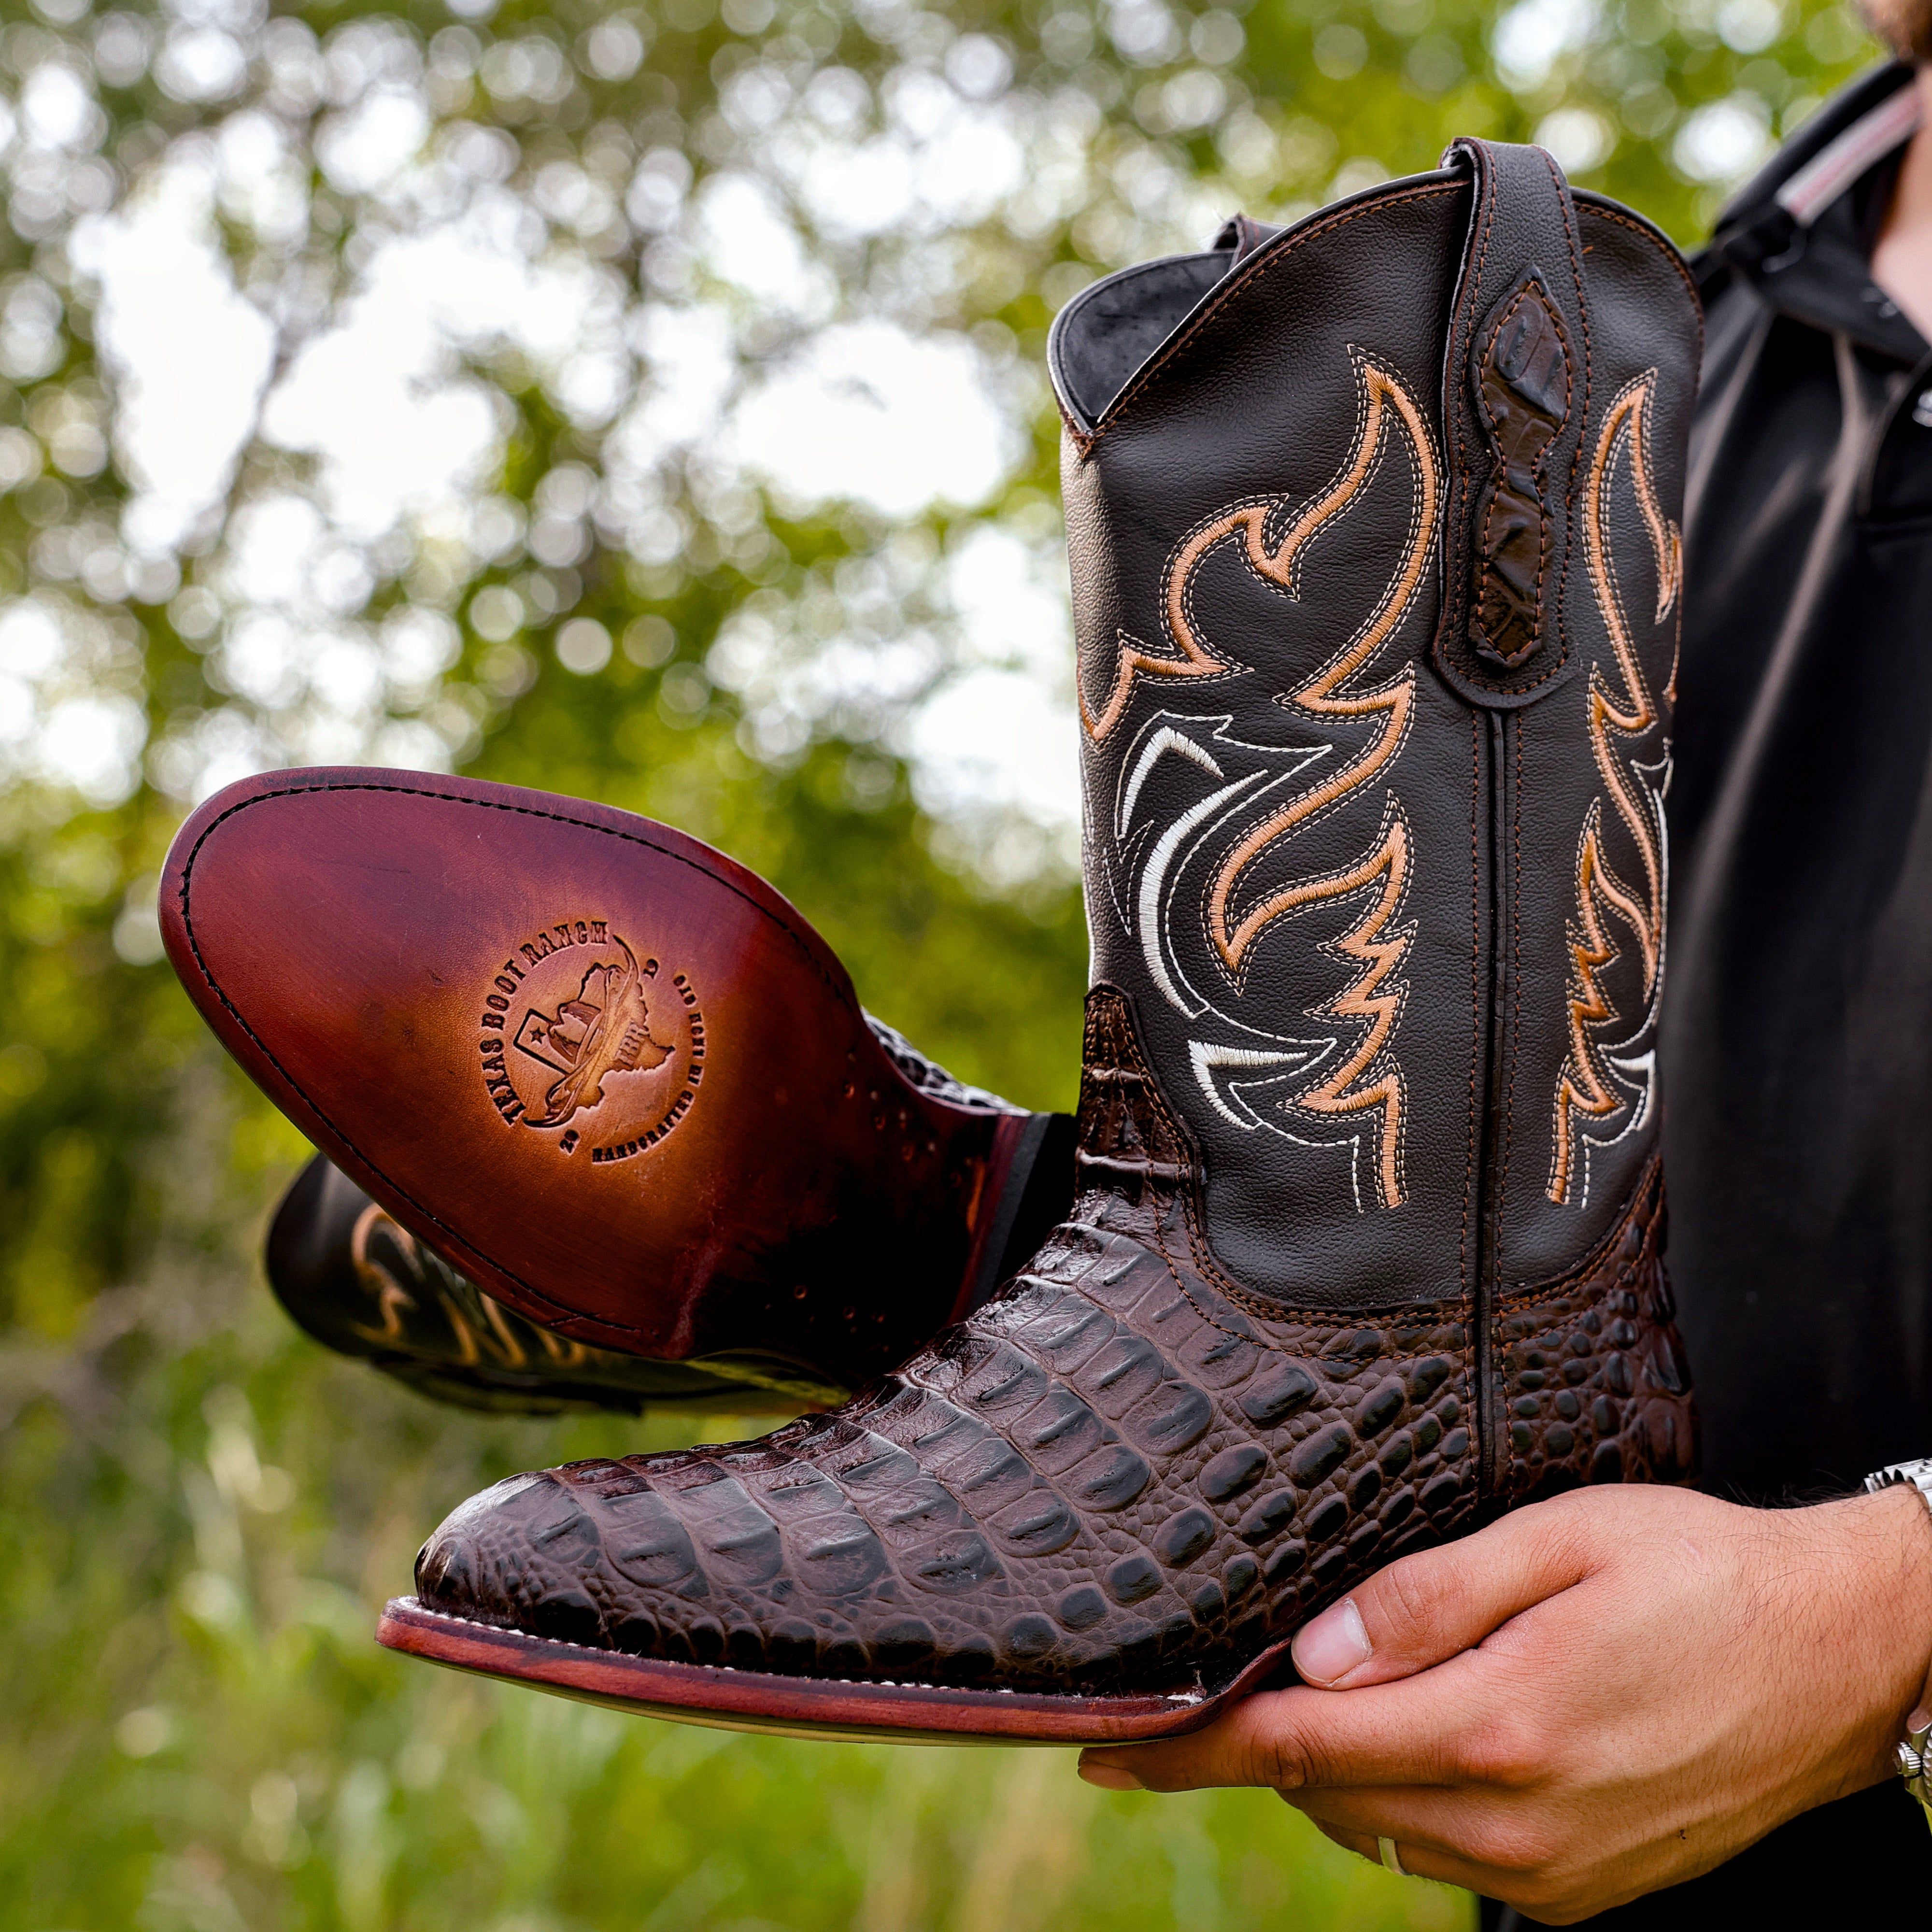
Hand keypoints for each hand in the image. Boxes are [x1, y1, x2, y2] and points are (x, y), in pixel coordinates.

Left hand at [1077, 1484, 1931, 1922]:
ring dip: (1332, 1773)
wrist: (1843, 1657)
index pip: (1297, 1748)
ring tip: (1317, 1701)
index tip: (1109, 1748)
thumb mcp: (1558, 1542)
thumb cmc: (1700, 1574)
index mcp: (1502, 1728)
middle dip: (1254, 1750)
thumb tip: (1312, 1652)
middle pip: (1329, 1795)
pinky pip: (1450, 1859)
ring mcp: (1556, 1871)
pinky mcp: (1586, 1890)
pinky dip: (1404, 1803)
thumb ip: (1425, 1599)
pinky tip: (1416, 1736)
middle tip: (1208, 1693)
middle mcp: (1521, 1822)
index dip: (1191, 1748)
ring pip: (1383, 1833)